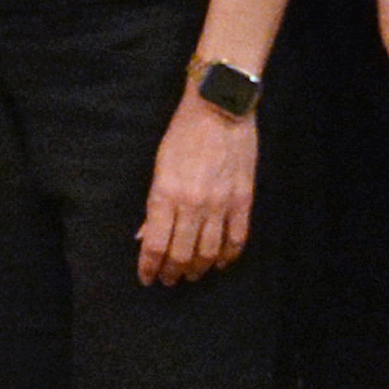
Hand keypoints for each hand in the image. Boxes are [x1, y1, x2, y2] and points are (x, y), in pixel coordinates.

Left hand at [135, 94, 257, 285]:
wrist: (220, 108)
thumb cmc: (183, 134)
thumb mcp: (159, 166)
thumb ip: (154, 204)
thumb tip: (144, 235)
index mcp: (166, 194)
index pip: (155, 244)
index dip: (149, 266)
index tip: (146, 277)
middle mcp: (193, 204)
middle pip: (181, 254)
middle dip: (172, 273)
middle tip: (168, 280)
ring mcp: (221, 204)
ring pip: (208, 252)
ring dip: (198, 269)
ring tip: (191, 276)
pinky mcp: (243, 200)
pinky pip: (237, 239)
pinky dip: (228, 256)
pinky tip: (220, 263)